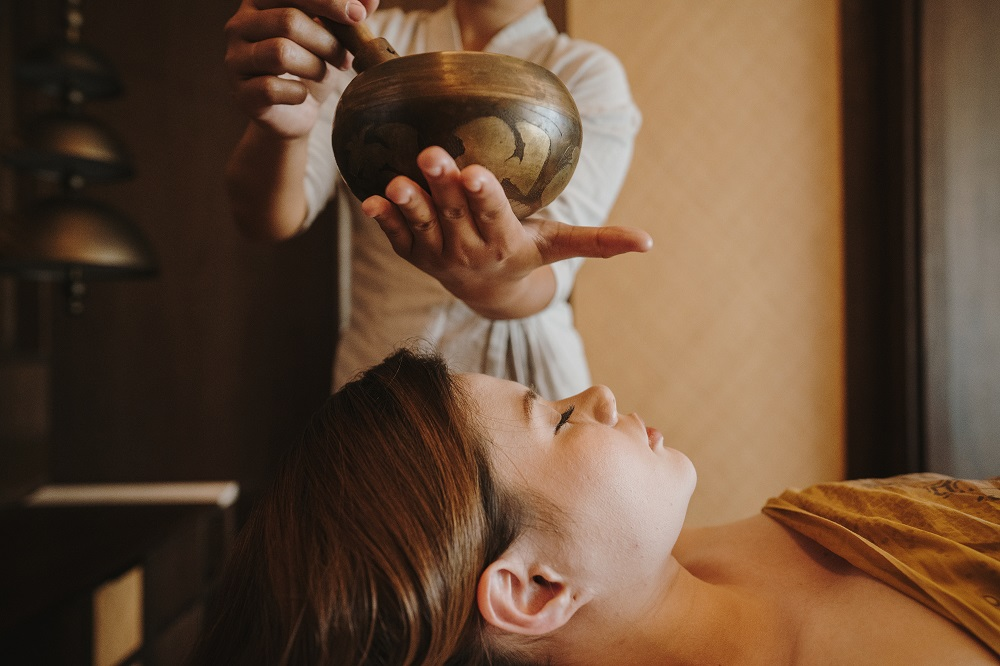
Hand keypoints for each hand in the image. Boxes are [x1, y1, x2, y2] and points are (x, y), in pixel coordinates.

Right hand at [223, 0, 379, 137]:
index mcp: (260, 1)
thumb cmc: (313, 64)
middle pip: (288, 21)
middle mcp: (239, 24)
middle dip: (327, 42)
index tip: (358, 16)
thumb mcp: (333, 35)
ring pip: (280, 53)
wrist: (295, 112)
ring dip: (315, 67)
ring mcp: (235, 58)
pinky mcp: (240, 92)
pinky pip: (272, 89)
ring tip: (325, 74)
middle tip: (345, 58)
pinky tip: (303, 95)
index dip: (328, 1)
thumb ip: (348, 12)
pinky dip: (298, 94)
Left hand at [361, 147, 652, 318]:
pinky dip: (384, 221)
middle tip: (431, 154)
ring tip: (395, 182)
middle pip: (454, 214)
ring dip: (408, 206)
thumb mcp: (559, 248)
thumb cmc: (526, 256)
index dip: (483, 196)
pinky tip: (370, 199)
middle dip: (442, 185)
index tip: (475, 174)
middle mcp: (469, 251)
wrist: (492, 297)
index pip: (494, 215)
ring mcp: (438, 254)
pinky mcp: (415, 254)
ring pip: (422, 227)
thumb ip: (599, 242)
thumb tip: (650, 242)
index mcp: (504, 243)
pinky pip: (397, 238)